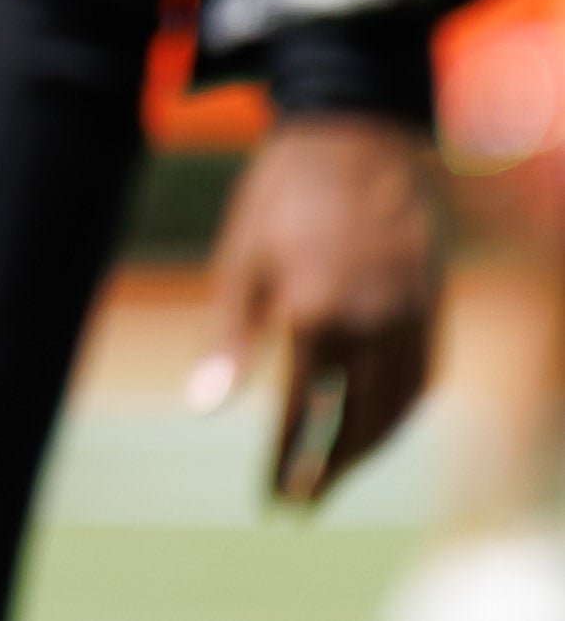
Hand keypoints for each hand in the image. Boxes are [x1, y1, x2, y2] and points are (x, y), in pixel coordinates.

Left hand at [197, 112, 440, 502]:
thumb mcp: (240, 264)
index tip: (273, 493)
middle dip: (334, 468)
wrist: (351, 136)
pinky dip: (401, 410)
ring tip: (337, 472)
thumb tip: (204, 408)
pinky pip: (423, 377)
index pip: (305, 411)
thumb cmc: (279, 197)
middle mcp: (373, 325)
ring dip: (372, 447)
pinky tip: (376, 422)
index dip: (289, 458)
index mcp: (317, 316)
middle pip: (360, 422)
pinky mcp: (433, 305)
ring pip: (400, 406)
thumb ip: (227, 342)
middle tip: (305, 500)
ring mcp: (411, 317)